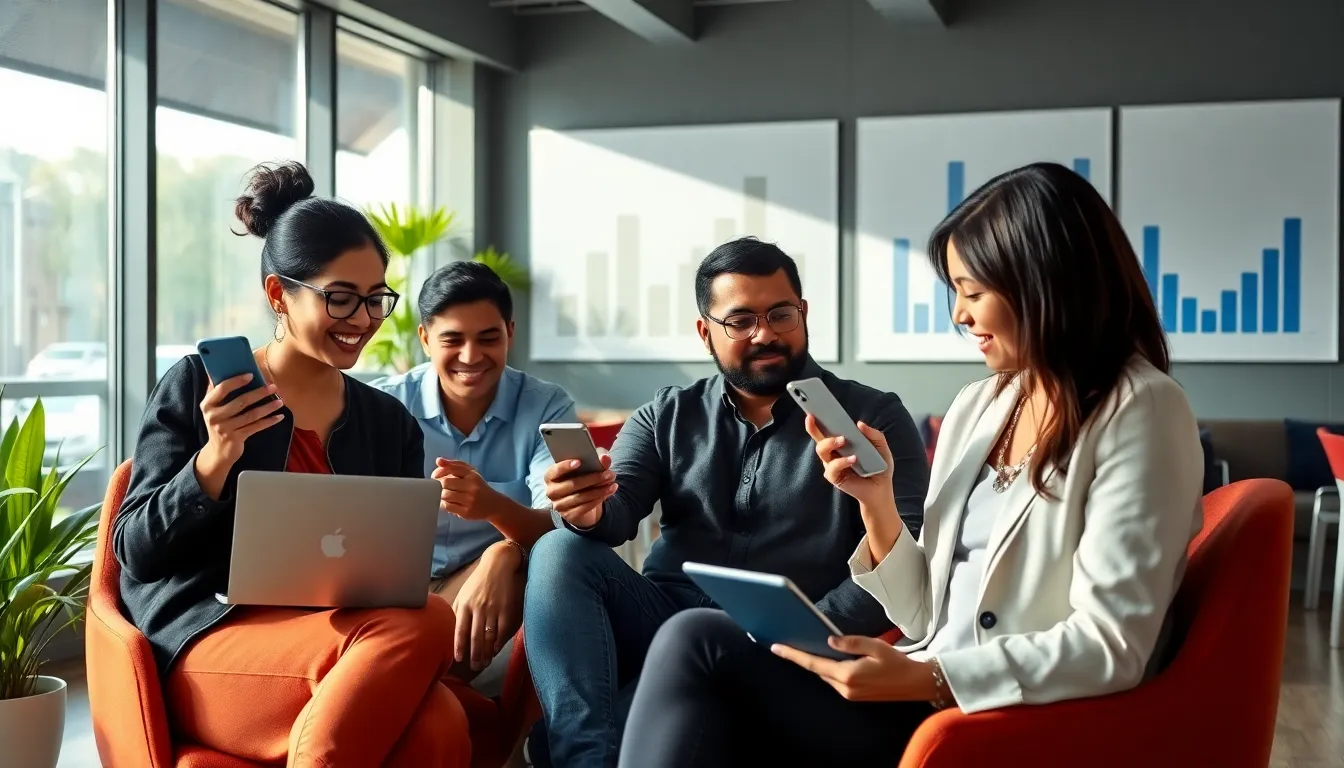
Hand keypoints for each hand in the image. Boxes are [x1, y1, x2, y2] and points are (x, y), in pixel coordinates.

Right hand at [199, 373, 283, 468]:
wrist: (218, 452)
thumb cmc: (220, 423)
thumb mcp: (215, 408)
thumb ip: (219, 391)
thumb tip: (230, 368)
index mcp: (207, 405)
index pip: (221, 389)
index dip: (236, 381)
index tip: (252, 375)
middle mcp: (214, 416)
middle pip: (240, 402)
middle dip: (259, 393)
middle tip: (273, 387)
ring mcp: (224, 428)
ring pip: (251, 415)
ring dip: (268, 407)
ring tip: (280, 401)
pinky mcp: (235, 438)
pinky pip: (256, 427)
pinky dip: (269, 421)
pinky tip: (279, 416)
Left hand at [432, 459, 496, 519]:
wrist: (494, 505)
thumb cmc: (478, 487)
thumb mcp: (470, 473)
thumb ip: (454, 465)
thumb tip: (438, 460)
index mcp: (472, 474)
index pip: (451, 469)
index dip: (439, 471)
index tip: (435, 476)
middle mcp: (472, 486)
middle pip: (445, 483)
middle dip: (438, 484)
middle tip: (438, 487)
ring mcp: (469, 500)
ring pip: (445, 495)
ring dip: (440, 495)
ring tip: (443, 494)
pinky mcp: (466, 512)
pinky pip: (448, 506)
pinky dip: (444, 504)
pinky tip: (447, 502)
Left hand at [451, 542, 523, 670]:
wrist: (498, 564)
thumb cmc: (479, 581)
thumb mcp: (464, 593)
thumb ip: (458, 610)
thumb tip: (449, 627)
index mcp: (465, 605)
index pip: (460, 630)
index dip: (459, 646)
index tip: (458, 659)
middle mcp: (478, 608)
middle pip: (475, 637)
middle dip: (474, 654)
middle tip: (475, 667)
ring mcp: (493, 609)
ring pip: (489, 636)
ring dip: (487, 652)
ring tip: (485, 662)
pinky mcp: (507, 608)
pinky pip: (502, 629)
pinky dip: (499, 641)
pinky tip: (497, 649)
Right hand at [543, 454, 616, 528]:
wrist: (584, 500)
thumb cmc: (584, 476)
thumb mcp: (591, 464)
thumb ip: (598, 458)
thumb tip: (605, 458)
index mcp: (551, 476)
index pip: (554, 471)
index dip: (565, 466)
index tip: (579, 462)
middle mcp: (551, 491)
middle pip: (572, 484)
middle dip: (592, 478)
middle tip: (609, 474)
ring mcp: (559, 505)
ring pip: (580, 497)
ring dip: (599, 490)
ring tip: (613, 484)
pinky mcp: (569, 516)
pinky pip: (585, 507)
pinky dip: (598, 499)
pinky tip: (608, 492)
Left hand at [771, 635, 938, 702]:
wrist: (915, 684)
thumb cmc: (897, 663)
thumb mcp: (875, 646)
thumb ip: (850, 643)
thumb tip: (829, 641)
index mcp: (848, 675)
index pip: (814, 663)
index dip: (794, 655)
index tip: (776, 647)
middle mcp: (845, 688)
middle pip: (818, 670)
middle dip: (803, 657)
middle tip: (787, 642)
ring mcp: (849, 694)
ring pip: (826, 676)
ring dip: (817, 663)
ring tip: (804, 646)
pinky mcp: (855, 696)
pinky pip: (835, 680)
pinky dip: (828, 669)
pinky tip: (826, 658)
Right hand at [804, 415, 895, 509]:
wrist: (881, 489)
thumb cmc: (879, 467)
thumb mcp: (881, 447)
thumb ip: (874, 435)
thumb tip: (859, 424)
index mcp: (841, 444)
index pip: (825, 431)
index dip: (815, 422)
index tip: (811, 413)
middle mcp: (833, 453)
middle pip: (818, 439)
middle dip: (815, 429)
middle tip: (820, 420)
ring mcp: (832, 465)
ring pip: (822, 451)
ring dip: (830, 443)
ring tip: (843, 440)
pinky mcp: (834, 477)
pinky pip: (832, 468)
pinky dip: (842, 462)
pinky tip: (853, 459)